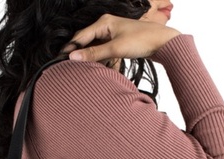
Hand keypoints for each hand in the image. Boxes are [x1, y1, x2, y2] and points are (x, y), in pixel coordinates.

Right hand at [62, 14, 180, 62]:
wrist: (163, 43)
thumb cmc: (141, 41)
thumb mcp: (115, 49)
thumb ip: (94, 54)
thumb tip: (74, 57)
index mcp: (103, 22)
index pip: (80, 36)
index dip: (70, 49)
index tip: (61, 60)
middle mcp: (106, 26)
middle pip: (87, 42)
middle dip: (81, 55)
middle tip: (71, 68)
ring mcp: (112, 34)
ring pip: (96, 48)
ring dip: (92, 59)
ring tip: (85, 71)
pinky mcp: (118, 42)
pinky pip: (104, 52)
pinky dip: (102, 60)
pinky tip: (101, 68)